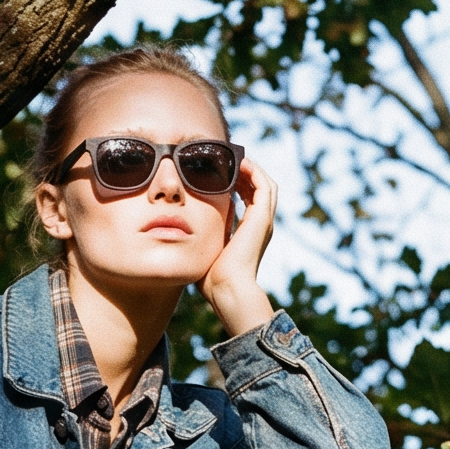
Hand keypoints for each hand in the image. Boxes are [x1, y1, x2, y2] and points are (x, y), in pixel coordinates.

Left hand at [200, 156, 277, 336]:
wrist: (226, 289)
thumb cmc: (211, 279)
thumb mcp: (205, 249)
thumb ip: (201, 237)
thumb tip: (183, 231)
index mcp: (250, 233)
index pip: (250, 201)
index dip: (240, 186)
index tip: (224, 175)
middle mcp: (261, 226)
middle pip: (261, 190)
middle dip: (248, 174)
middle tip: (231, 162)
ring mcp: (264, 222)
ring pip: (267, 185)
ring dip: (253, 170)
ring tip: (238, 159)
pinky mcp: (261, 218)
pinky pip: (264, 186)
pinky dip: (255, 172)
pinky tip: (241, 163)